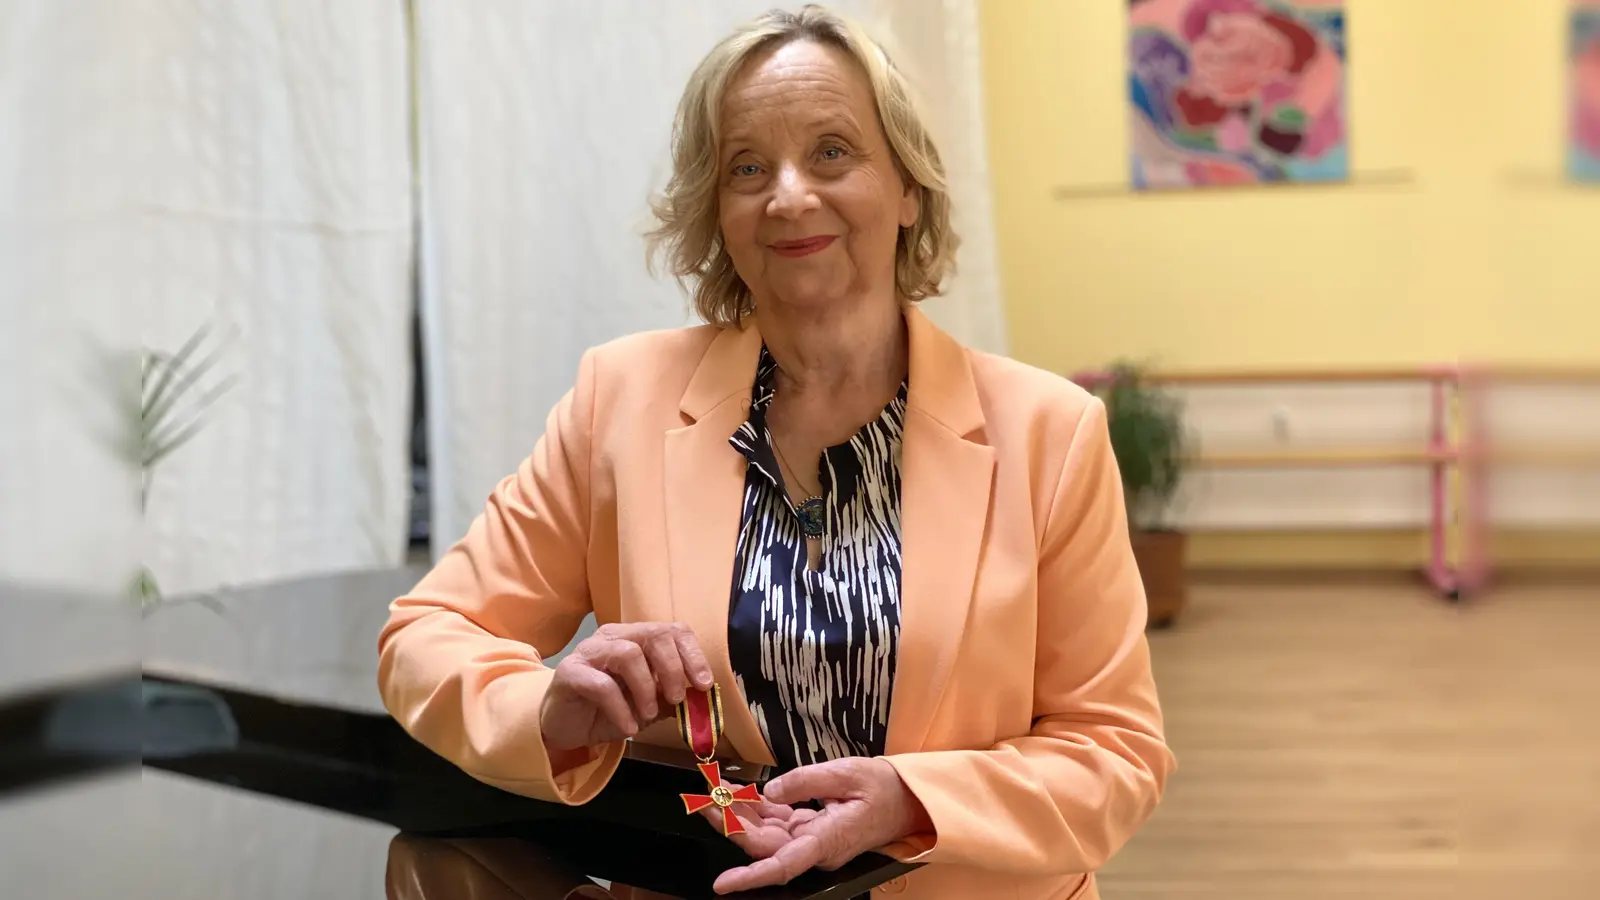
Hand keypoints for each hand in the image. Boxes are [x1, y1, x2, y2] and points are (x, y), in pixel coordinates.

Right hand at [539, 622, 713, 751]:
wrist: (564, 726)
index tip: (704, 685)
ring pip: (628, 654)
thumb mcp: (648, 705)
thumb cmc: (608, 710)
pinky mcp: (569, 672)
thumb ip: (671, 698)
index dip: (693, 655)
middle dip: (672, 669)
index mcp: (636, 638)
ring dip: (646, 689)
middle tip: (676, 699)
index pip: (672, 630)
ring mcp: (590, 651)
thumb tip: (702, 699)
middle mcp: (614, 637)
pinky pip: (602, 685)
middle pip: (654, 635)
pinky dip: (621, 709)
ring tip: (648, 715)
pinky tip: (628, 728)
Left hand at [709, 757, 931, 894]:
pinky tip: (739, 792)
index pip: (781, 866)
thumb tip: (767, 791)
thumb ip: (804, 781)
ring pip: (765, 835)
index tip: (721, 885)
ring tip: (715, 789)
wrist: (907, 799)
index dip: (750, 876)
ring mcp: (810, 841)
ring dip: (739, 814)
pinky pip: (776, 824)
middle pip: (763, 846)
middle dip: (731, 824)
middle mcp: (813, 848)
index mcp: (825, 841)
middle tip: (705, 798)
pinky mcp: (810, 830)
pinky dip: (756, 808)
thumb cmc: (883, 788)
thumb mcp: (846, 773)